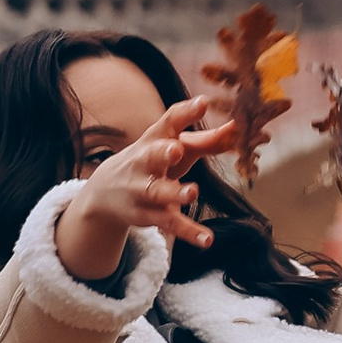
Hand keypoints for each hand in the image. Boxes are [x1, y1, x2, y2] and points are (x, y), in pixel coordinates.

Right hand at [57, 95, 235, 280]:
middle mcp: (144, 162)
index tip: (203, 102)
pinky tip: (207, 240)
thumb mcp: (174, 150)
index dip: (185, 113)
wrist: (104, 193)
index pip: (168, 122)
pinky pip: (169, 224)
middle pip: (152, 155)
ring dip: (174, 192)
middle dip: (163, 152)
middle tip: (176, 149)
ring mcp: (143, 190)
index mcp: (154, 140)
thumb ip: (206, 141)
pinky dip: (188, 232)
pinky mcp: (147, 215)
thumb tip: (237, 129)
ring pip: (158, 192)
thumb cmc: (152, 163)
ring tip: (192, 192)